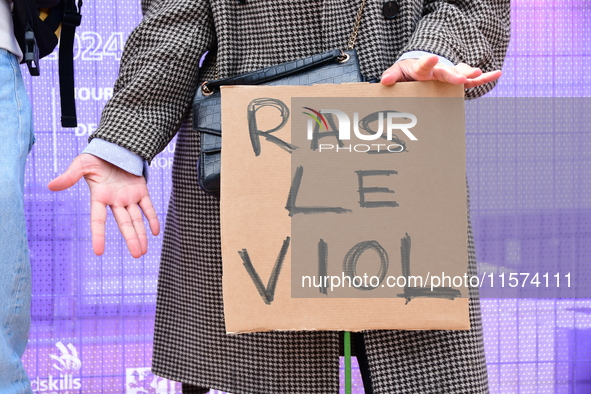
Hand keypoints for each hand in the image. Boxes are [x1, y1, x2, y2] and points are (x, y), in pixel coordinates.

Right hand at [48, 154, 159, 257]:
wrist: (114, 147)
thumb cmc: (96, 157)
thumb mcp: (81, 164)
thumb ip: (69, 176)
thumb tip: (50, 186)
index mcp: (100, 196)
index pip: (98, 219)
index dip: (98, 235)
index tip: (98, 252)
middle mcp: (115, 201)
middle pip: (124, 223)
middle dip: (130, 238)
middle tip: (136, 255)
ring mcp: (129, 197)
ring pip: (136, 219)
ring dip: (141, 234)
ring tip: (143, 251)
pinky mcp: (141, 191)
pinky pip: (148, 207)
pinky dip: (152, 218)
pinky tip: (156, 232)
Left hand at [381, 54, 501, 88]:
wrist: (418, 70)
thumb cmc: (407, 73)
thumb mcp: (396, 72)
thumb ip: (391, 75)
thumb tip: (385, 81)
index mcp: (421, 68)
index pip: (423, 65)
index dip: (427, 62)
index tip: (432, 58)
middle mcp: (437, 69)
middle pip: (446, 71)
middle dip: (453, 74)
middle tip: (460, 77)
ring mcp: (448, 74)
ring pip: (461, 74)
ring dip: (469, 75)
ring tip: (479, 74)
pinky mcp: (456, 81)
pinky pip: (471, 81)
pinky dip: (484, 78)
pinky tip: (497, 73)